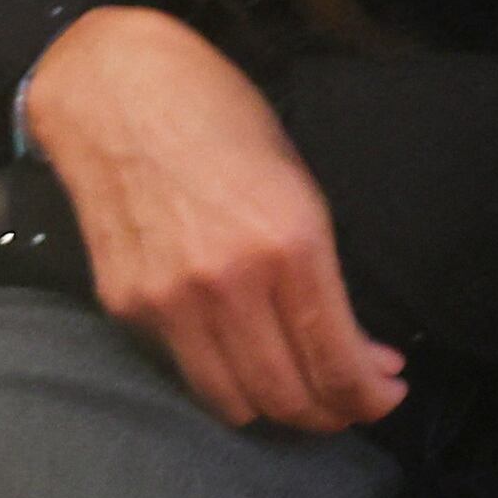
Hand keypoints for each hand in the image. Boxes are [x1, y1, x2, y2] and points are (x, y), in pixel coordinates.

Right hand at [21, 5, 406, 432]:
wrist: (111, 85)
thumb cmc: (219, 116)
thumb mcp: (297, 185)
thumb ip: (325, 276)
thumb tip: (361, 354)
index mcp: (288, 242)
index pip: (338, 365)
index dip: (371, 398)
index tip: (386, 392)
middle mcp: (228, 282)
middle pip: (289, 399)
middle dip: (331, 412)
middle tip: (346, 397)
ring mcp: (170, 300)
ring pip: (234, 404)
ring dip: (275, 408)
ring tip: (295, 386)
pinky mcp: (126, 305)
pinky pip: (186, 369)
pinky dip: (221, 374)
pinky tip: (236, 345)